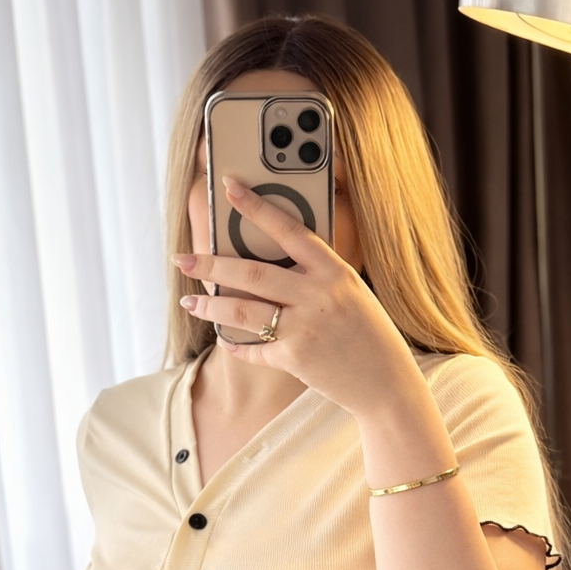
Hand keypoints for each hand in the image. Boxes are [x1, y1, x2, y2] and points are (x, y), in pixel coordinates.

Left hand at [173, 177, 425, 420]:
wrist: (387, 383)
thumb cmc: (369, 334)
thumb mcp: (351, 293)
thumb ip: (316, 277)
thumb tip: (269, 264)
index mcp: (334, 272)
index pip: (289, 229)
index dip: (257, 207)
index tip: (230, 186)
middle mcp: (318, 296)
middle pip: (251, 273)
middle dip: (210, 265)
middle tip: (183, 260)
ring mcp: (306, 328)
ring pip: (242, 311)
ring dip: (210, 307)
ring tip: (189, 303)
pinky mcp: (295, 359)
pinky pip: (254, 348)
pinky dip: (237, 345)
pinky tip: (224, 340)